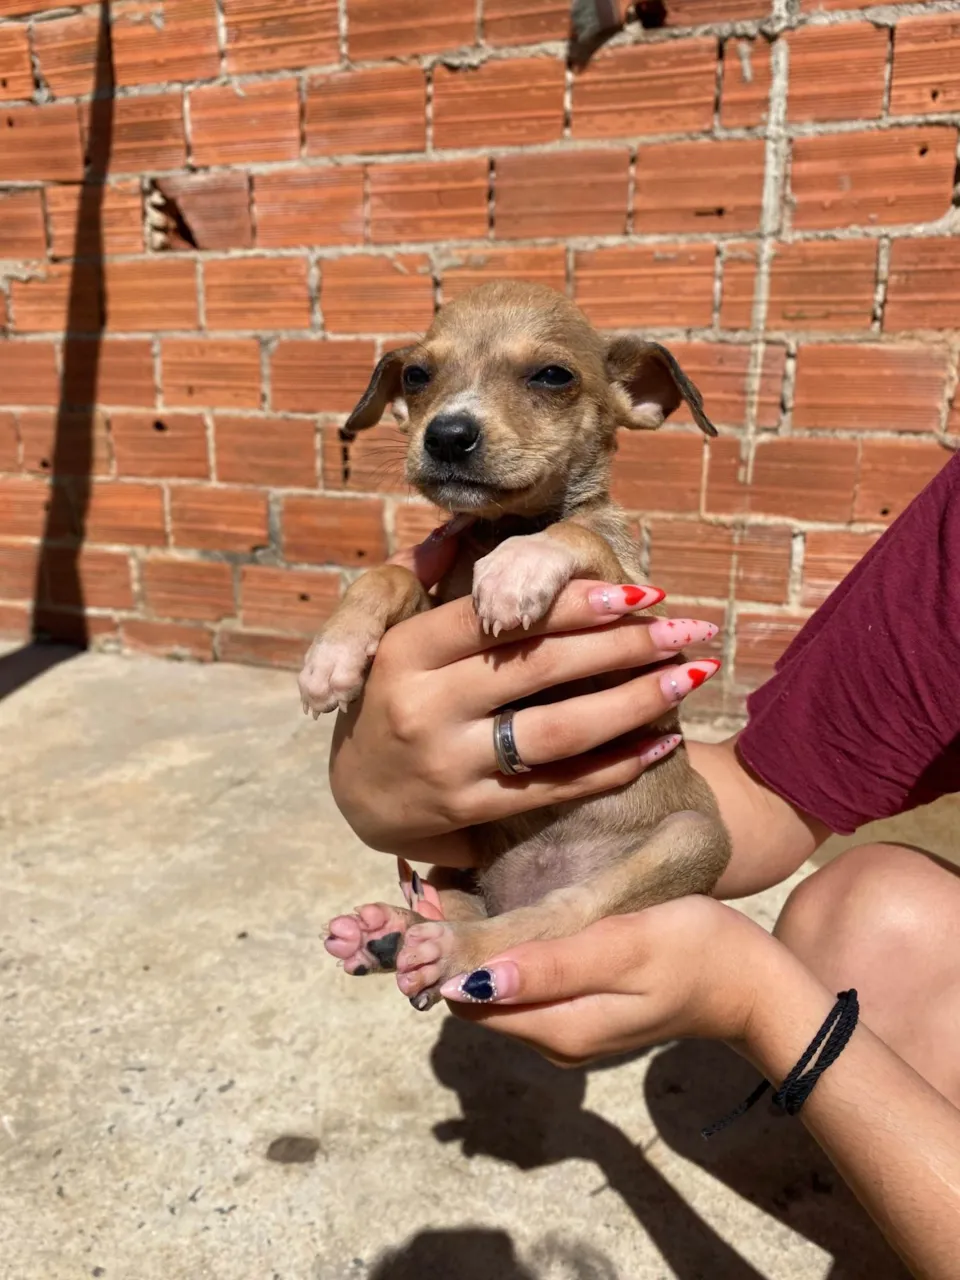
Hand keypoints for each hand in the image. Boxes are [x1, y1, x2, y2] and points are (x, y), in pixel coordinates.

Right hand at [329, 533, 720, 855]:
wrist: (358, 796)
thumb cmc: (394, 699)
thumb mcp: (397, 641)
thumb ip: (435, 589)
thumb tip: (462, 530)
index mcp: (407, 650)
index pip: (504, 617)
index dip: (576, 602)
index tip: (641, 594)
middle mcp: (423, 704)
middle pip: (541, 666)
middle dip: (626, 645)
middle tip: (690, 629)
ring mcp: (447, 762)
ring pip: (559, 729)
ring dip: (636, 702)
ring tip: (690, 678)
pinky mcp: (470, 810)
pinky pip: (558, 785)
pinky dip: (616, 763)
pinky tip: (662, 741)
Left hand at [436, 897, 776, 1066]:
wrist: (751, 983)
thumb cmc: (694, 951)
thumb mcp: (623, 950)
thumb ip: (550, 969)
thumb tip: (471, 984)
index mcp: (556, 1028)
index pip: (461, 1001)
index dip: (430, 958)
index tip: (403, 905)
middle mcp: (548, 1036)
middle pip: (465, 997)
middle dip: (430, 953)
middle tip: (398, 896)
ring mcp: (561, 1022)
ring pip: (484, 987)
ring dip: (453, 949)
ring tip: (421, 894)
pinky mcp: (574, 1002)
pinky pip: (510, 980)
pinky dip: (483, 949)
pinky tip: (471, 907)